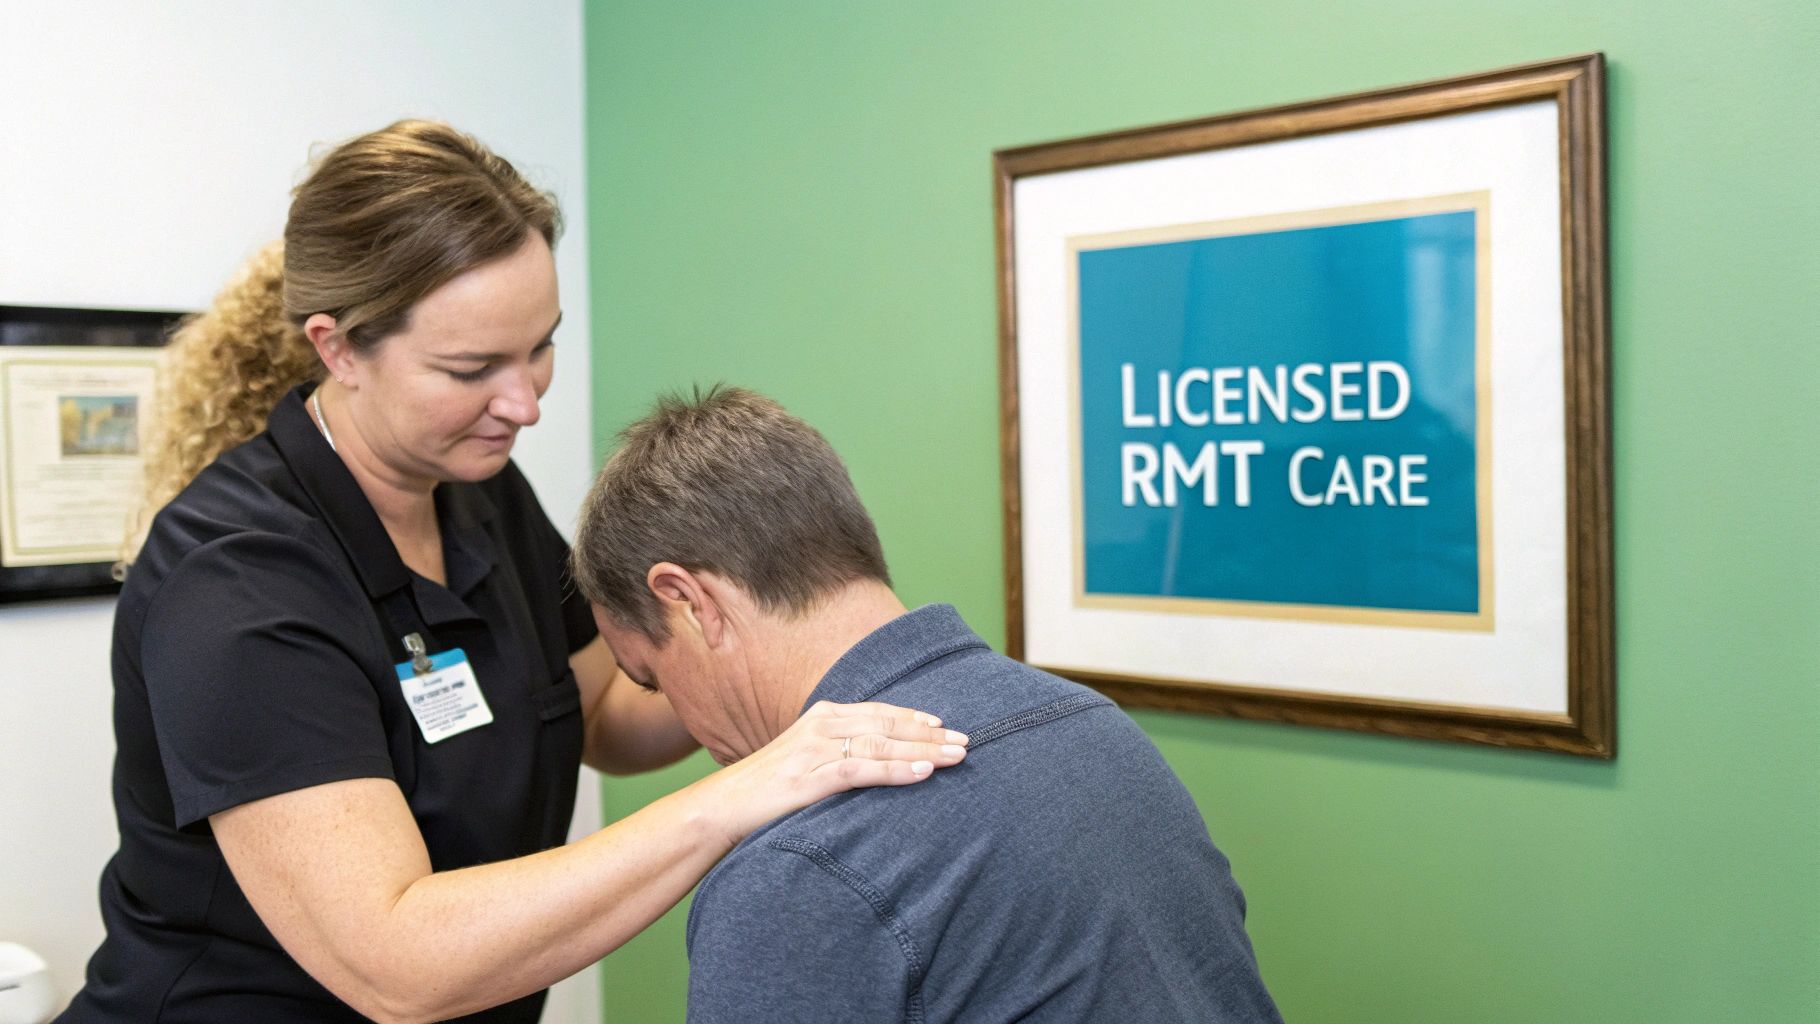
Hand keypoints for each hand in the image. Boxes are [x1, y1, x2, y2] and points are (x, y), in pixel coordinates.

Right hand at [702, 701, 967, 846]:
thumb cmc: (766, 789)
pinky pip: (863, 770)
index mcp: (822, 716)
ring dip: (924, 750)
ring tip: (957, 756)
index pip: (879, 712)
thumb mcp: (804, 759)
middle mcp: (821, 725)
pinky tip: (922, 772)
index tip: (945, 726)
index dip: (914, 718)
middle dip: (931, 734)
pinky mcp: (810, 778)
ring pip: (882, 744)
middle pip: (888, 724)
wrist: (721, 806)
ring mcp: (815, 750)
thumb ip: (836, 752)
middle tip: (967, 741)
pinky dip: (896, 770)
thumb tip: (875, 760)